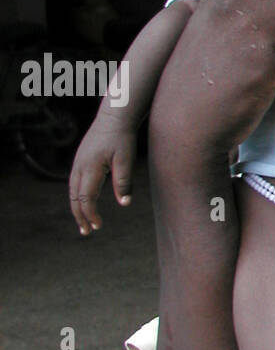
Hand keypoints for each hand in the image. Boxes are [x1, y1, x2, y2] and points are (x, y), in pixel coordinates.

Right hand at [69, 114, 137, 234]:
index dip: (90, 214)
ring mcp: (77, 163)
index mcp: (90, 168)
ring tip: (84, 223)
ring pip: (72, 191)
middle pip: (75, 198)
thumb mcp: (126, 159)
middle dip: (80, 216)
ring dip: (77, 208)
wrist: (114, 117)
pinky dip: (77, 197)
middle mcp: (79, 166)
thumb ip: (124, 181)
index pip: (86, 198)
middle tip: (87, 232)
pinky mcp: (80, 160)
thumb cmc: (122, 137)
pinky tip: (84, 204)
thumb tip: (124, 203)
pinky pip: (74, 183)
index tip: (97, 226)